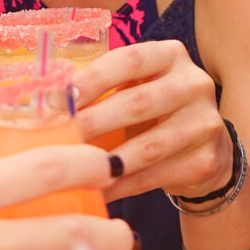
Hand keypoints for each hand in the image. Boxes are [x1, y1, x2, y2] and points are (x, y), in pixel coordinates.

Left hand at [69, 40, 229, 203]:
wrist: (204, 149)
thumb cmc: (152, 112)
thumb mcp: (136, 87)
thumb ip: (101, 88)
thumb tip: (44, 103)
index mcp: (170, 56)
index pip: (129, 61)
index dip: (92, 79)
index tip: (58, 99)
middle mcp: (194, 84)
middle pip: (136, 103)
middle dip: (92, 122)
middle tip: (56, 138)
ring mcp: (205, 123)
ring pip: (147, 146)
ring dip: (105, 161)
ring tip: (72, 170)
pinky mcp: (205, 160)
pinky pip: (154, 176)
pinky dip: (120, 187)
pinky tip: (96, 193)